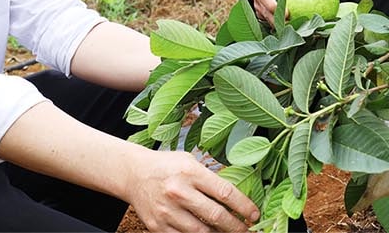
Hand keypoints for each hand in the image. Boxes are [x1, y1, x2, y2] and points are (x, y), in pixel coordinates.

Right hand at [124, 147, 259, 232]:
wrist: (133, 173)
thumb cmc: (166, 166)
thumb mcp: (188, 162)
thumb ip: (210, 179)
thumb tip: (237, 198)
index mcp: (189, 171)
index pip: (225, 192)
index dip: (244, 206)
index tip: (254, 214)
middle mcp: (179, 191)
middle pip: (216, 216)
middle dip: (237, 227)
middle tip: (246, 230)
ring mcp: (168, 211)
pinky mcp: (159, 226)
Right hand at [251, 0, 327, 26]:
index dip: (274, 6)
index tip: (289, 13)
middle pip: (265, 12)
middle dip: (279, 23)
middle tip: (297, 30)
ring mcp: (257, 4)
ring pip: (267, 20)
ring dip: (281, 28)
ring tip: (298, 34)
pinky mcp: (260, 13)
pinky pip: (270, 23)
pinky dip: (281, 28)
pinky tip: (295, 33)